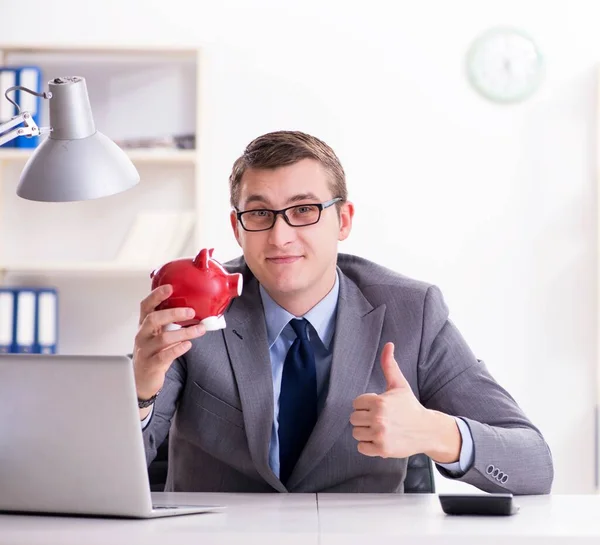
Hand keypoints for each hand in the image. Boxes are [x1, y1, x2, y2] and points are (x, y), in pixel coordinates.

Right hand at [133, 284, 205, 399]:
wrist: (142, 380)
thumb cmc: (153, 353)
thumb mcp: (159, 335)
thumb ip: (172, 324)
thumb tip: (196, 313)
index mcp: (145, 325)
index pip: (146, 306)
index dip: (156, 296)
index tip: (169, 287)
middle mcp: (142, 335)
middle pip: (153, 319)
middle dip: (173, 313)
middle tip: (191, 311)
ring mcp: (145, 350)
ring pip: (163, 338)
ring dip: (184, 333)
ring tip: (199, 329)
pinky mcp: (150, 364)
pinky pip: (164, 356)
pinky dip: (177, 349)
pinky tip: (188, 345)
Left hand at [350, 342, 460, 462]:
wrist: (427, 430)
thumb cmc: (410, 406)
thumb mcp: (399, 385)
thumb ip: (389, 365)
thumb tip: (389, 344)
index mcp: (379, 401)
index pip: (356, 403)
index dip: (365, 405)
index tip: (377, 407)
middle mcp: (378, 418)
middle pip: (354, 419)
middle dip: (364, 418)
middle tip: (378, 418)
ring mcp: (380, 435)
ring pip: (356, 433)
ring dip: (365, 432)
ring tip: (379, 428)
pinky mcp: (382, 449)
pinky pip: (361, 447)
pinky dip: (368, 445)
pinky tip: (380, 438)